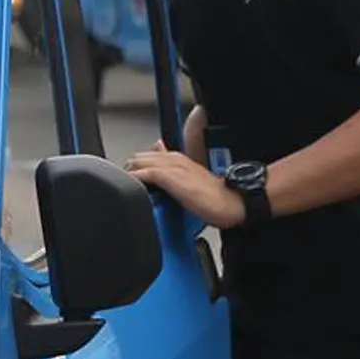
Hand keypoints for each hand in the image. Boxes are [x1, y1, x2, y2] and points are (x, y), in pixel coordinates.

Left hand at [125, 146, 242, 226]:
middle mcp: (174, 159)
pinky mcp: (171, 178)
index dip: (137, 169)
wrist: (232, 202)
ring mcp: (172, 167)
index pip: (147, 157)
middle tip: (126, 188)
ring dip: (129, 175)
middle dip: (129, 171)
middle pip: (138, 157)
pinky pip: (144, 174)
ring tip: (126, 191)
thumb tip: (166, 180)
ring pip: (138, 162)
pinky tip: (133, 191)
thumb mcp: (193, 183)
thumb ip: (177, 178)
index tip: (132, 182)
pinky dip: (134, 181)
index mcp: (179, 160)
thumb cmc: (217, 197)